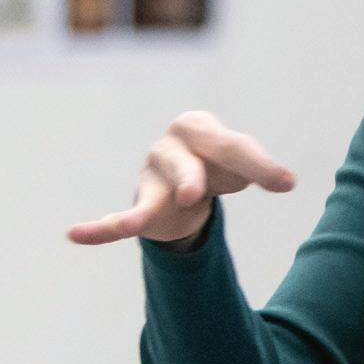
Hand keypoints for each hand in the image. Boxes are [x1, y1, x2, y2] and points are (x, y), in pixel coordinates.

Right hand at [68, 112, 297, 246]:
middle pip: (188, 164)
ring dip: (149, 207)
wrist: (187, 180)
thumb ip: (262, 171)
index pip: (233, 148)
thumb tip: (288, 182)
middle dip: (190, 176)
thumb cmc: (218, 164)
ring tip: (135, 223)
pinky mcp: (140, 205)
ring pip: (155, 193)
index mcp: (200, 128)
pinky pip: (118, 219)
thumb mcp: (243, 165)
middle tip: (193, 194)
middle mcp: (170, 148)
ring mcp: (150, 176)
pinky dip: (100, 229)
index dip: (259, 167)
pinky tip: (75, 235)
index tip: (286, 184)